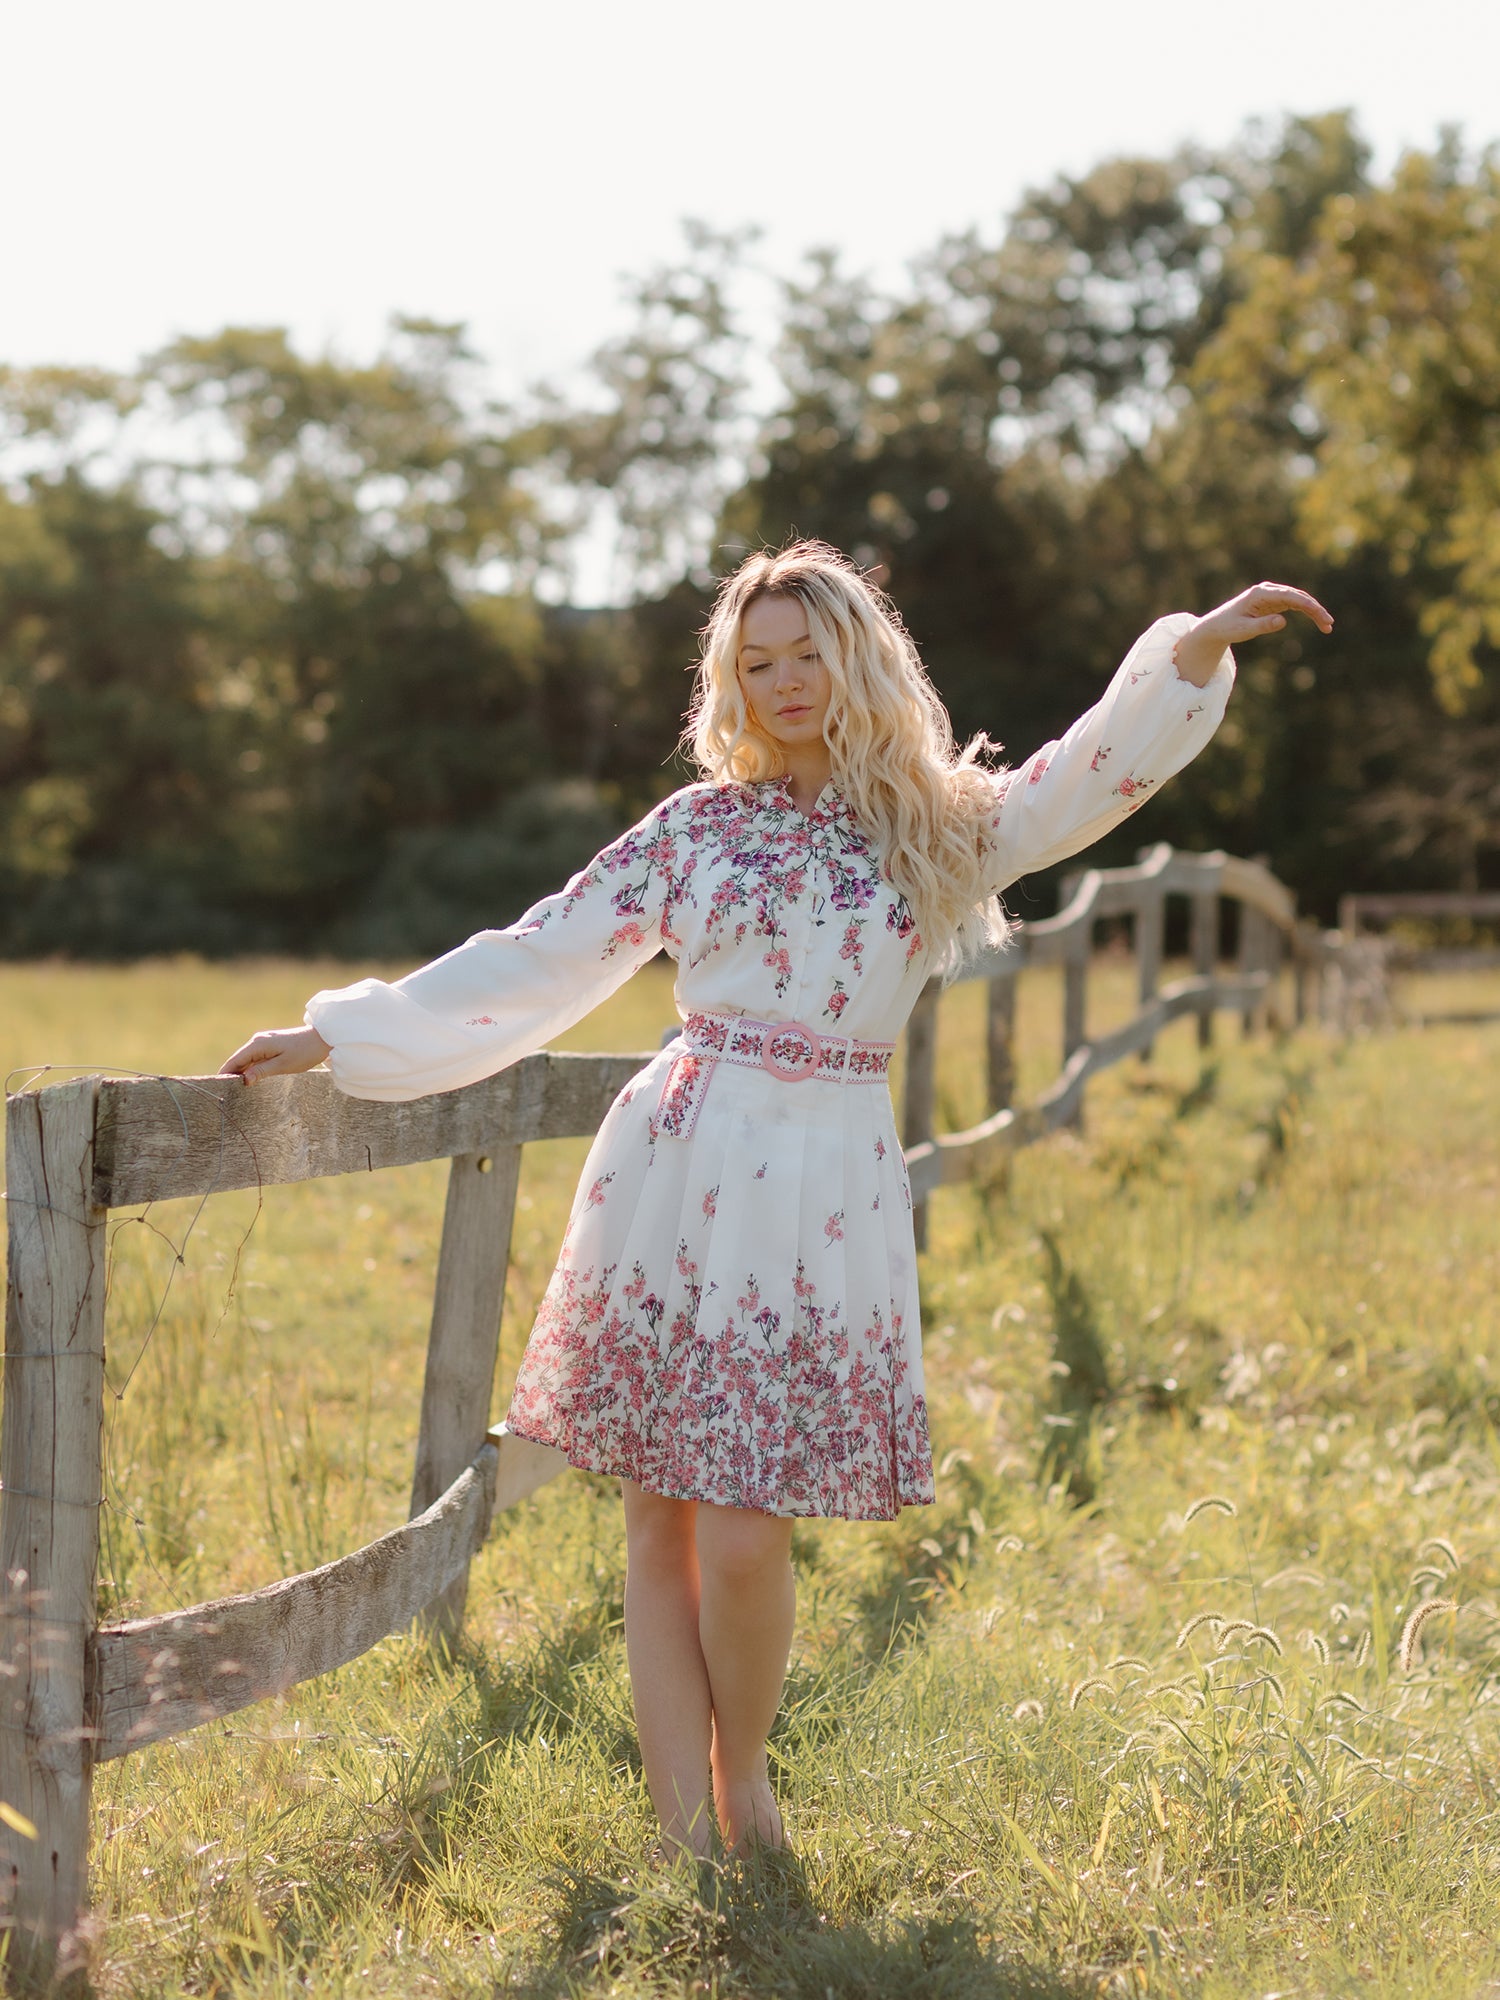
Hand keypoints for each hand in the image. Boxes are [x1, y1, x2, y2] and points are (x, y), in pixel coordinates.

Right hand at [219, 1024, 330, 1083]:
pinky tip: (247, 1081)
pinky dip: (249, 1069)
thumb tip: (243, 1080)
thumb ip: (262, 1071)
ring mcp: (263, 1043)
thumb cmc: (305, 1052)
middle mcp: (257, 1041)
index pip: (234, 1061)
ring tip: (232, 1090)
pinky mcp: (270, 1046)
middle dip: (230, 1075)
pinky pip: (254, 1059)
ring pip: (246, 1060)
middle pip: (238, 1060)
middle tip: (222, 1094)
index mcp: (258, 1044)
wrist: (322, 1039)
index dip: (224, 1074)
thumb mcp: (283, 1065)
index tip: (215, 1087)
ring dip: (239, 1073)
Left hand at [1173, 582, 1333, 686]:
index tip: (1321, 616)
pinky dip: (1307, 612)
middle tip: (1329, 625)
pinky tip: (1318, 621)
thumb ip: (1262, 626)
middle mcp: (1268, 590)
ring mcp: (1272, 595)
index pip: (1290, 597)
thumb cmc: (1228, 627)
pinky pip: (1295, 604)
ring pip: (1299, 600)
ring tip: (1327, 627)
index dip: (1308, 606)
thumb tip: (1283, 621)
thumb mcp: (1244, 630)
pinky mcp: (1274, 602)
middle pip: (1298, 596)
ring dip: (1314, 611)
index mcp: (1260, 594)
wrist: (1216, 626)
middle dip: (1315, 609)